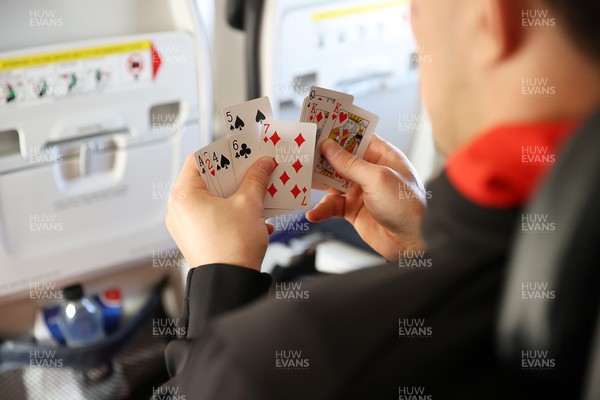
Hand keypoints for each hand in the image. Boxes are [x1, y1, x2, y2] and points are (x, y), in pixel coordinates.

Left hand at [165, 154, 275, 270]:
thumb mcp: (249, 204)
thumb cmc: (232, 248)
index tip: (239, 152)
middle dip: (233, 175)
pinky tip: (256, 219)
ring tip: (257, 193)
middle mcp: (179, 210)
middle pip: (206, 181)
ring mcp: (186, 227)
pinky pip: (214, 218)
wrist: (230, 284)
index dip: (221, 153)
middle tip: (252, 169)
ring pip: (212, 201)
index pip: (198, 160)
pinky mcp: (197, 240)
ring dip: (236, 195)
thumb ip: (256, 179)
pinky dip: (233, 214)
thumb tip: (263, 164)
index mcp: (184, 196)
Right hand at [306, 136, 426, 259]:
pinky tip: (313, 213)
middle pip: (340, 159)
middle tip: (302, 154)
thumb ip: (350, 163)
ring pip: (332, 182)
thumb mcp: (377, 178)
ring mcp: (361, 191)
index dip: (338, 132)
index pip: (357, 138)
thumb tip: (329, 146)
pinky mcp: (353, 210)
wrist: (410, 242)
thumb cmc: (406, 206)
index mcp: (383, 156)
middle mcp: (371, 171)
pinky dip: (322, 209)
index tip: (318, 127)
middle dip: (321, 158)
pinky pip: (332, 206)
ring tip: (299, 182)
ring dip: (317, 184)